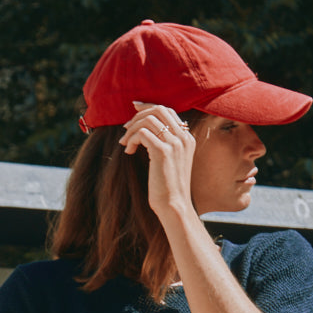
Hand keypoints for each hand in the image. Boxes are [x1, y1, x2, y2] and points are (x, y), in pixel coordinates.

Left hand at [120, 101, 195, 221]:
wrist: (174, 205)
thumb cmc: (168, 187)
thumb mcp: (171, 161)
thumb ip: (165, 143)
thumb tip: (146, 129)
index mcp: (187, 138)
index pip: (167, 111)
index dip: (148, 106)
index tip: (134, 108)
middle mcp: (183, 137)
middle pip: (158, 109)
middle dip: (138, 115)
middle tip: (125, 128)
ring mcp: (174, 144)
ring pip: (148, 120)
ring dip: (132, 129)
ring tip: (125, 143)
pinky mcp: (163, 152)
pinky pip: (142, 133)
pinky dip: (132, 140)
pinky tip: (129, 151)